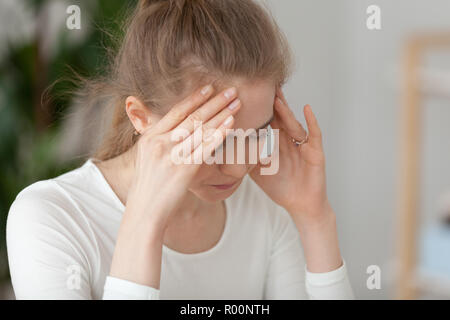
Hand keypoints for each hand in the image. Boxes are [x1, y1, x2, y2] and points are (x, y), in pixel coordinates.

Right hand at [125, 85, 240, 229]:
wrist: (145, 211)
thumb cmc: (149, 187)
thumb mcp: (147, 158)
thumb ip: (160, 141)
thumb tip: (174, 129)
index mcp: (150, 136)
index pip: (176, 111)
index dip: (194, 98)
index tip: (209, 88)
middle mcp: (160, 142)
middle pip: (191, 116)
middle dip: (214, 101)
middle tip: (230, 90)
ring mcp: (172, 154)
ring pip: (201, 128)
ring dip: (221, 113)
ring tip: (236, 102)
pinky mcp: (184, 168)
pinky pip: (206, 146)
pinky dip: (219, 132)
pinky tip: (231, 123)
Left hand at [249, 87, 329, 224]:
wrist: (300, 204)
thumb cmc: (279, 187)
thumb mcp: (256, 171)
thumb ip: (243, 158)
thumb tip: (220, 150)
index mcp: (275, 142)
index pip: (266, 122)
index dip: (258, 110)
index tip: (247, 95)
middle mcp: (289, 140)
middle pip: (279, 117)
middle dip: (272, 103)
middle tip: (263, 85)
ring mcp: (303, 144)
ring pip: (293, 124)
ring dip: (285, 111)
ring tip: (277, 98)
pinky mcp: (315, 152)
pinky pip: (314, 134)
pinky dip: (311, 121)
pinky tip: (306, 109)